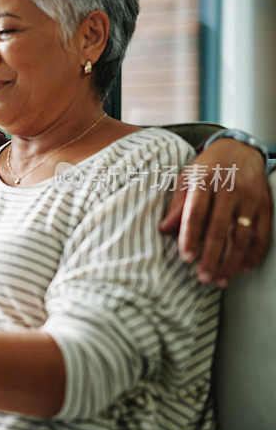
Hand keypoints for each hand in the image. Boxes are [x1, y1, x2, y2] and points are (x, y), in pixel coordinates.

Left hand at [160, 138, 271, 287]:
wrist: (239, 149)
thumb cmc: (206, 168)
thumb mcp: (186, 178)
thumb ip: (176, 204)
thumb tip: (164, 229)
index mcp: (205, 181)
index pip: (196, 214)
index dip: (191, 237)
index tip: (186, 258)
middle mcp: (230, 189)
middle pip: (220, 228)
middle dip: (211, 256)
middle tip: (203, 277)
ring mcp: (250, 198)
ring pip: (241, 235)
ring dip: (232, 260)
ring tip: (221, 279)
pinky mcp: (265, 205)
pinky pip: (261, 233)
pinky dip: (254, 252)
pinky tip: (244, 267)